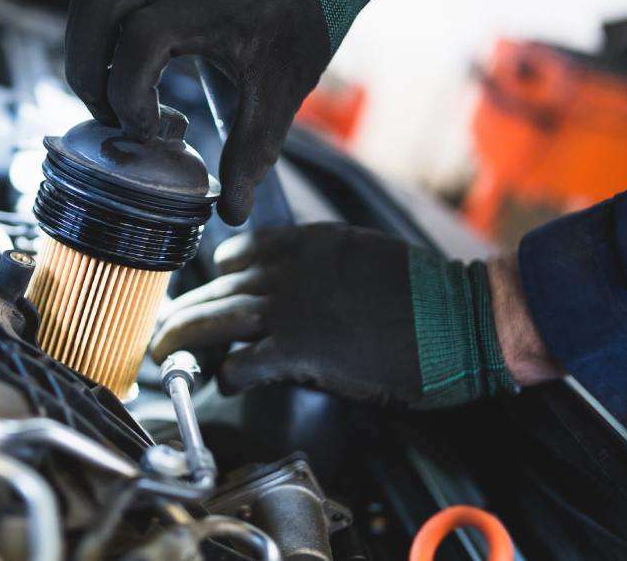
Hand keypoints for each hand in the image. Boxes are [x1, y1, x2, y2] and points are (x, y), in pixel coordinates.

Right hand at [64, 0, 340, 224]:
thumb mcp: (281, 92)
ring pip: (90, 0)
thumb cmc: (298, 23)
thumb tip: (230, 212)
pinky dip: (98, 38)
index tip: (150, 130)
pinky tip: (124, 72)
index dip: (130, 92)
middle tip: (113, 117)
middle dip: (89, 72)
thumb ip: (253, 152)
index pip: (141, 39)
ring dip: (85, 53)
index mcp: (208, 6)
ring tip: (110, 96)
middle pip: (96, 8)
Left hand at [150, 224, 559, 406]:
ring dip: (182, 339)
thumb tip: (294, 289)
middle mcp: (288, 270)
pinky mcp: (300, 350)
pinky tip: (222, 382)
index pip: (237, 255)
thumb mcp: (365, 257)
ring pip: (214, 321)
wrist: (464, 318)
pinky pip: (243, 363)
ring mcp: (290, 309)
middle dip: (183, 313)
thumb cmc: (426, 295)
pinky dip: (226, 374)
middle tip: (162, 332)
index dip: (214, 280)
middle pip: (215, 290)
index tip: (204, 295)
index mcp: (305, 243)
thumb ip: (321, 266)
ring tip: (163, 356)